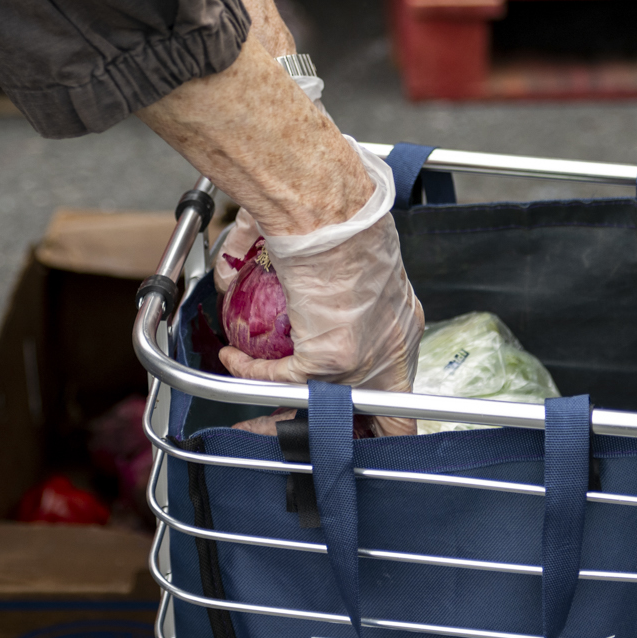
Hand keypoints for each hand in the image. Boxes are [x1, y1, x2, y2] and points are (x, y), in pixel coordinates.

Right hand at [218, 147, 423, 435]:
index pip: (393, 374)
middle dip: (352, 431)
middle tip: (310, 422)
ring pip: (325, 404)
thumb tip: (270, 283)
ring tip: (258, 399)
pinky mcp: (333, 358)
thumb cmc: (341, 217)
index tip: (347, 401)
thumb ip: (310, 278)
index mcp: (401, 321)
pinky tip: (234, 358)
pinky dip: (251, 370)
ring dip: (286, 406)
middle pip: (382, 415)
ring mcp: (365, 356)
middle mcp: (392, 346)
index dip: (369, 392)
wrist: (333, 206)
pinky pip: (283, 376)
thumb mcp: (343, 255)